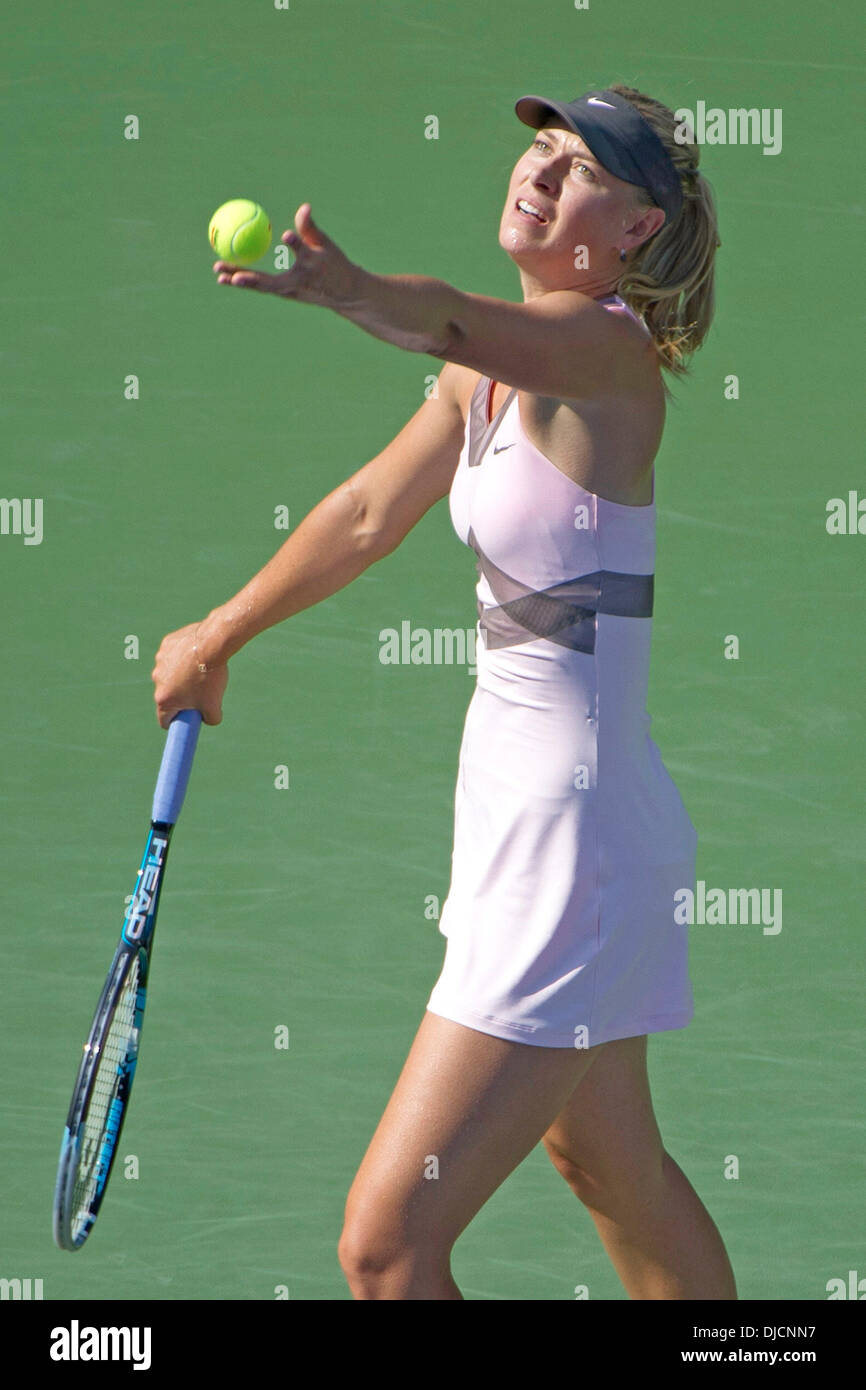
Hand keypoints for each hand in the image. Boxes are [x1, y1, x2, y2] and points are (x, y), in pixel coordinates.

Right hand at [151, 622, 227, 730]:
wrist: (212, 645)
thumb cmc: (211, 678)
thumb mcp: (215, 706)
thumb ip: (211, 719)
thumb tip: (207, 719)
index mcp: (164, 699)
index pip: (164, 720)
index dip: (176, 722)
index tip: (187, 718)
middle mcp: (157, 680)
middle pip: (168, 695)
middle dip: (181, 696)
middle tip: (199, 690)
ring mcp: (159, 661)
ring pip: (170, 673)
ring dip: (181, 674)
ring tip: (200, 670)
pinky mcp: (166, 645)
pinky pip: (173, 655)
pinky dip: (183, 656)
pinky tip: (196, 654)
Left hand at [213, 203, 360, 310]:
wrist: (346, 294)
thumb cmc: (335, 264)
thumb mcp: (326, 245)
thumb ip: (310, 228)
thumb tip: (304, 207)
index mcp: (314, 264)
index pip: (304, 253)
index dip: (296, 244)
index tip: (287, 235)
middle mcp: (300, 281)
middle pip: (271, 281)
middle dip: (250, 277)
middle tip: (231, 271)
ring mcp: (291, 291)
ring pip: (262, 286)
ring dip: (240, 279)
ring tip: (219, 272)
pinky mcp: (286, 294)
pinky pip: (262, 286)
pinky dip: (245, 281)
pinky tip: (226, 277)